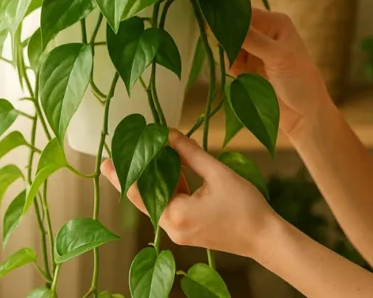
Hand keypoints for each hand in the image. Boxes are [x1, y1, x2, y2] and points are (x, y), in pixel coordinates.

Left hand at [101, 129, 280, 261]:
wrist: (265, 237)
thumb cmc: (245, 206)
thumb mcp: (217, 173)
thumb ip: (190, 154)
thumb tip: (168, 134)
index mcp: (175, 214)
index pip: (139, 192)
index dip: (122, 175)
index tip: (107, 160)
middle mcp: (172, 227)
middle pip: (145, 198)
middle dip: (134, 177)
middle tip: (116, 158)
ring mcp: (180, 232)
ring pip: (159, 202)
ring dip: (154, 182)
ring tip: (146, 159)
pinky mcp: (189, 231)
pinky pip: (171, 208)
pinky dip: (170, 190)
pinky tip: (173, 172)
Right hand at [229, 7, 333, 139]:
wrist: (305, 115)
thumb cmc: (300, 81)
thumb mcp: (278, 57)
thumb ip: (252, 39)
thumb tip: (224, 21)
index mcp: (275, 23)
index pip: (245, 13)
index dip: (228, 18)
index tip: (211, 26)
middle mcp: (264, 33)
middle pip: (234, 28)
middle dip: (227, 39)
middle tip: (228, 51)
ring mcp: (255, 51)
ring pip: (229, 45)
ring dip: (229, 55)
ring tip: (241, 68)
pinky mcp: (248, 68)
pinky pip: (230, 61)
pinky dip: (230, 67)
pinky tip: (241, 75)